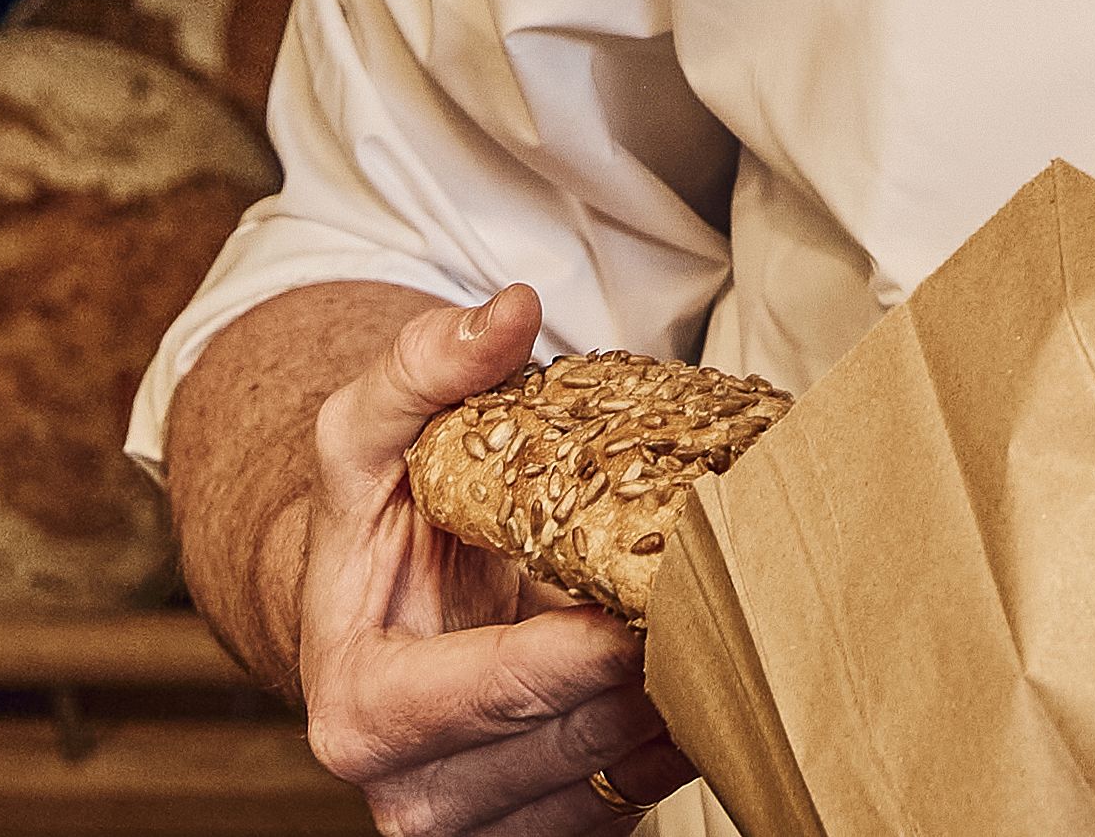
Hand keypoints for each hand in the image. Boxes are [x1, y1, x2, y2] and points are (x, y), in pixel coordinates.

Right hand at [294, 285, 697, 833]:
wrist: (379, 612)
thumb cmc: (377, 522)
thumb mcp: (370, 433)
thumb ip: (422, 366)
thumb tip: (508, 310)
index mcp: (363, 709)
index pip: (500, 690)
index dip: (587, 641)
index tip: (660, 580)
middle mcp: (417, 792)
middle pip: (578, 733)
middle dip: (656, 657)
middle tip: (730, 577)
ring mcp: (484, 828)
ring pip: (621, 774)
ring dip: (686, 696)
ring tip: (730, 608)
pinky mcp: (544, 836)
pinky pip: (639, 797)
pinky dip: (684, 731)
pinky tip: (709, 659)